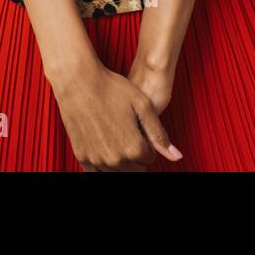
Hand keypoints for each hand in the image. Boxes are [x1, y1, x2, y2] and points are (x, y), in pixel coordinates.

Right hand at [50, 59, 178, 170]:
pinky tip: (103, 145)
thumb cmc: (111, 89)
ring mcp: (96, 160)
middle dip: (136, 154)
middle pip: (135, 168)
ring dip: (120, 159)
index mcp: (134, 148)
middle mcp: (115, 159)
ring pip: (117, 171)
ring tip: (115, 134)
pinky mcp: (82, 156)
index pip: (149, 158)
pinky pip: (96, 171)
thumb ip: (159, 135)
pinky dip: (103, 164)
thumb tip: (176, 157)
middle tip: (128, 130)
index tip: (139, 127)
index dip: (147, 143)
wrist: (78, 82)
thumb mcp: (142, 106)